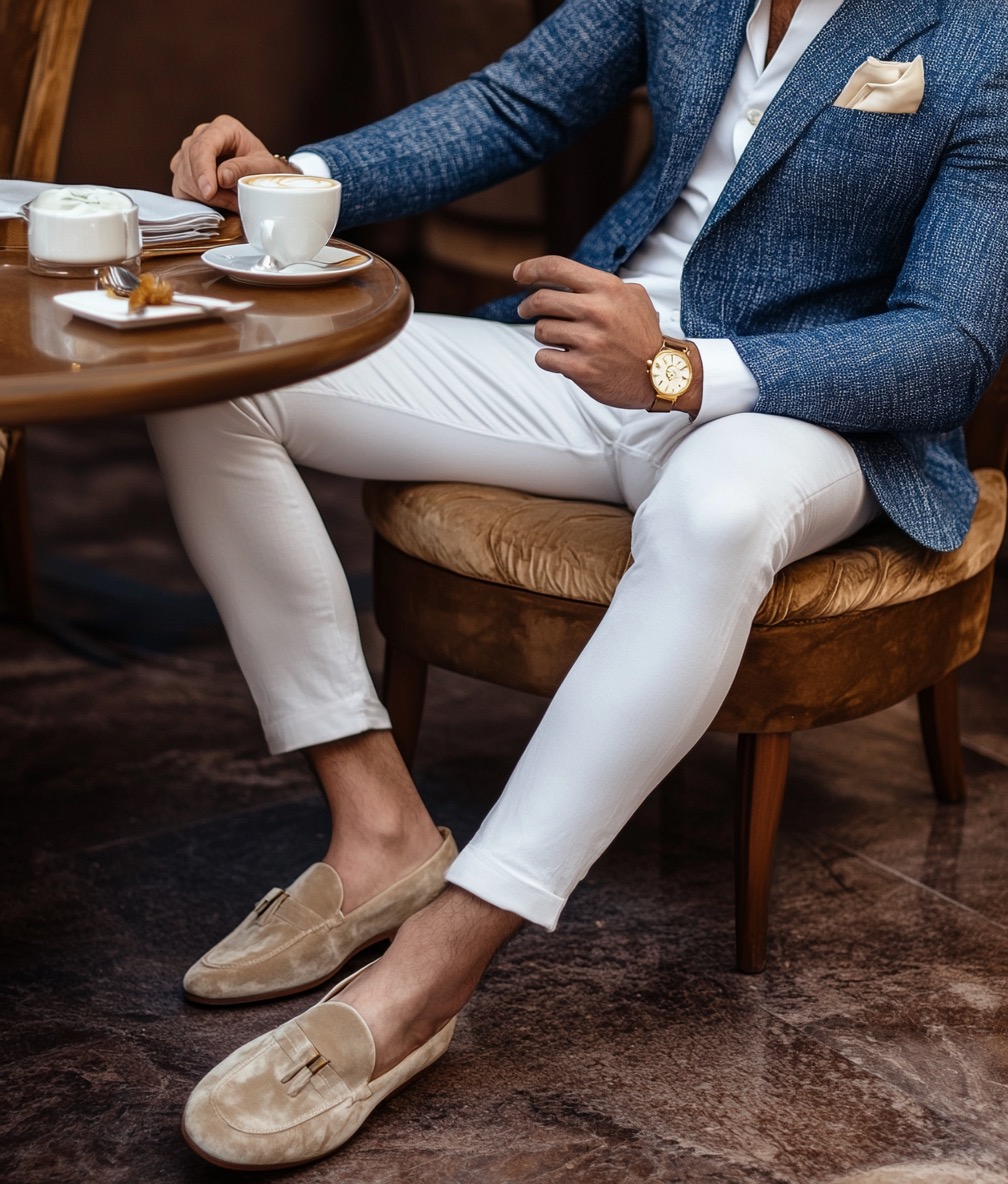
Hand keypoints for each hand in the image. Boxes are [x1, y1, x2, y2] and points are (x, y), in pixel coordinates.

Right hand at [170, 115, 299, 210]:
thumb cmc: (264, 168)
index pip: (204, 146)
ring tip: (232, 200)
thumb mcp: (263, 167)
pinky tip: (218, 201)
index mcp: (224, 127)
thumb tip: (221, 177)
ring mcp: (189, 150)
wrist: (260, 173)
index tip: (209, 193)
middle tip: (233, 202)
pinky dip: (198, 200)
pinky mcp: (183, 168)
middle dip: (208, 189)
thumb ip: (243, 169)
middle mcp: (202, 134)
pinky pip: (181, 187)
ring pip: (184, 177)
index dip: (203, 170)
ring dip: (206, 197)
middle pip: (191, 162)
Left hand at [514, 256, 661, 409]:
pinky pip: (545, 358)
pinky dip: (548, 359)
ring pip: (541, 330)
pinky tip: (562, 359)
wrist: (662, 374)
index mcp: (607, 288)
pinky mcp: (582, 369)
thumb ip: (601, 285)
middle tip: (526, 311)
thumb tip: (564, 278)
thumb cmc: (642, 334)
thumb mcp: (633, 297)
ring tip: (560, 339)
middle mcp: (597, 311)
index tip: (518, 274)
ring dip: (544, 335)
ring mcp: (589, 341)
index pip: (557, 268)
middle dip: (528, 306)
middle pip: (541, 300)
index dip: (531, 268)